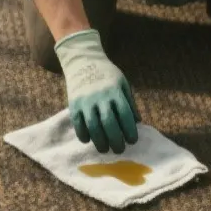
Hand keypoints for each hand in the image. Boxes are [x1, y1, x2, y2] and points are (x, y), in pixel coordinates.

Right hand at [55, 29, 138, 153]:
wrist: (82, 60)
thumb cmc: (106, 73)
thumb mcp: (122, 83)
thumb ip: (130, 102)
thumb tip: (137, 123)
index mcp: (115, 91)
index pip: (125, 115)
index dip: (129, 130)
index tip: (132, 141)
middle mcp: (100, 97)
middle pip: (109, 124)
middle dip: (116, 141)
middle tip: (120, 150)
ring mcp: (85, 101)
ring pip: (93, 127)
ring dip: (100, 142)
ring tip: (105, 149)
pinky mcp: (73, 105)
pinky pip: (78, 125)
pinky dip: (83, 135)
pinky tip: (89, 140)